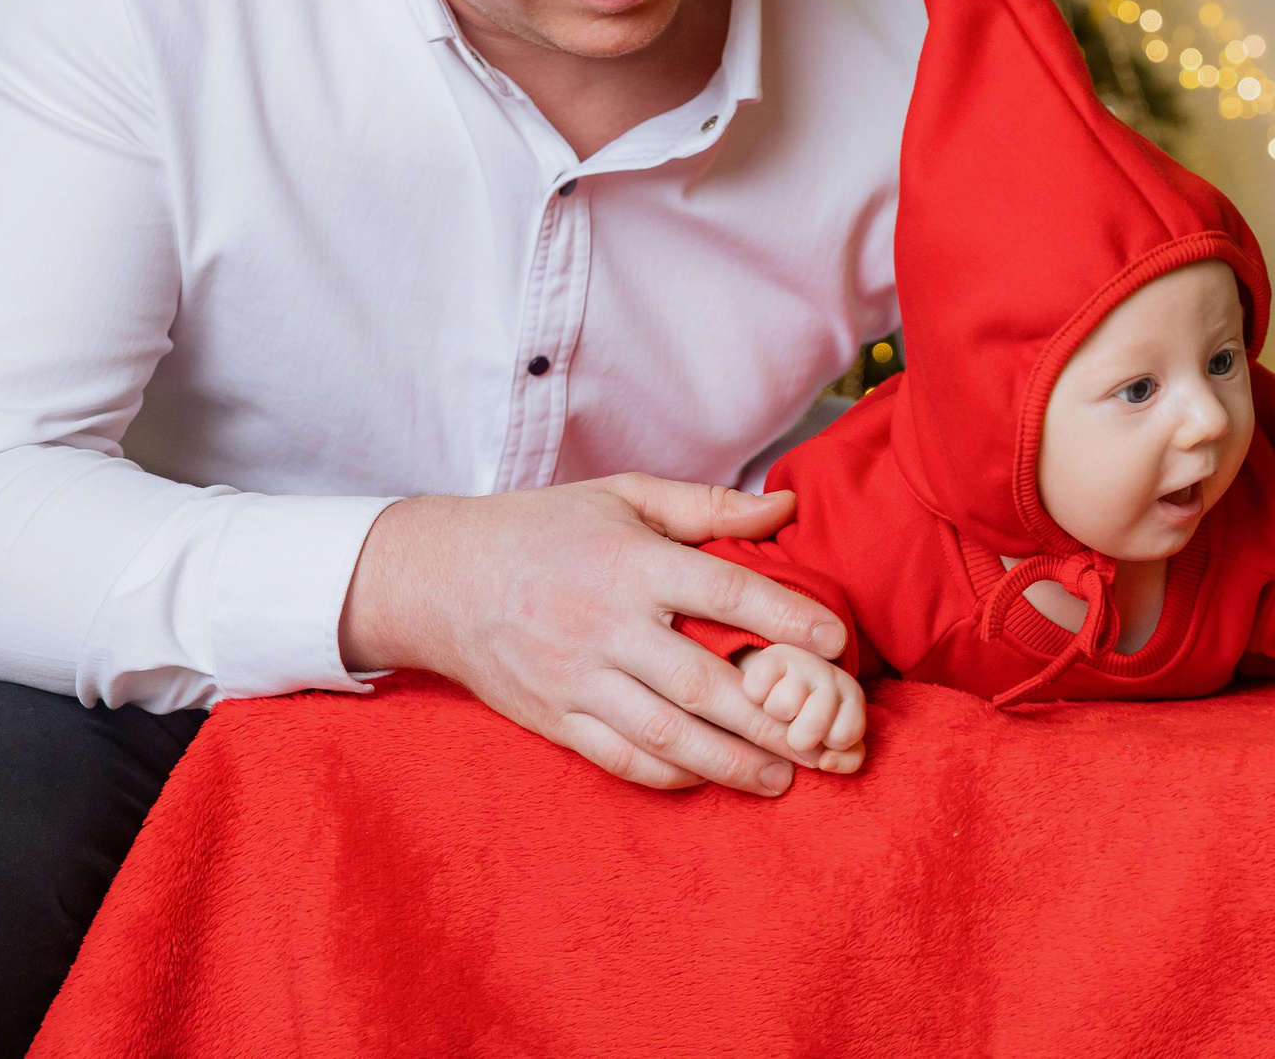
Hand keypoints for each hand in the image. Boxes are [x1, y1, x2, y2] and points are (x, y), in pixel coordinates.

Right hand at [340, 473, 847, 796]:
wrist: (438, 578)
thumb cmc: (544, 529)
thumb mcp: (624, 496)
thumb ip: (709, 506)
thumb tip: (787, 510)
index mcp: (631, 563)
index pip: (724, 591)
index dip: (786, 617)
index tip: (836, 641)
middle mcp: (606, 625)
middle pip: (703, 683)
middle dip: (773, 718)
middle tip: (827, 739)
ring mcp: (576, 679)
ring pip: (666, 734)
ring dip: (731, 762)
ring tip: (784, 778)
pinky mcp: (553, 719)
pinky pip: (620, 758)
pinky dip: (672, 775)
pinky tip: (712, 778)